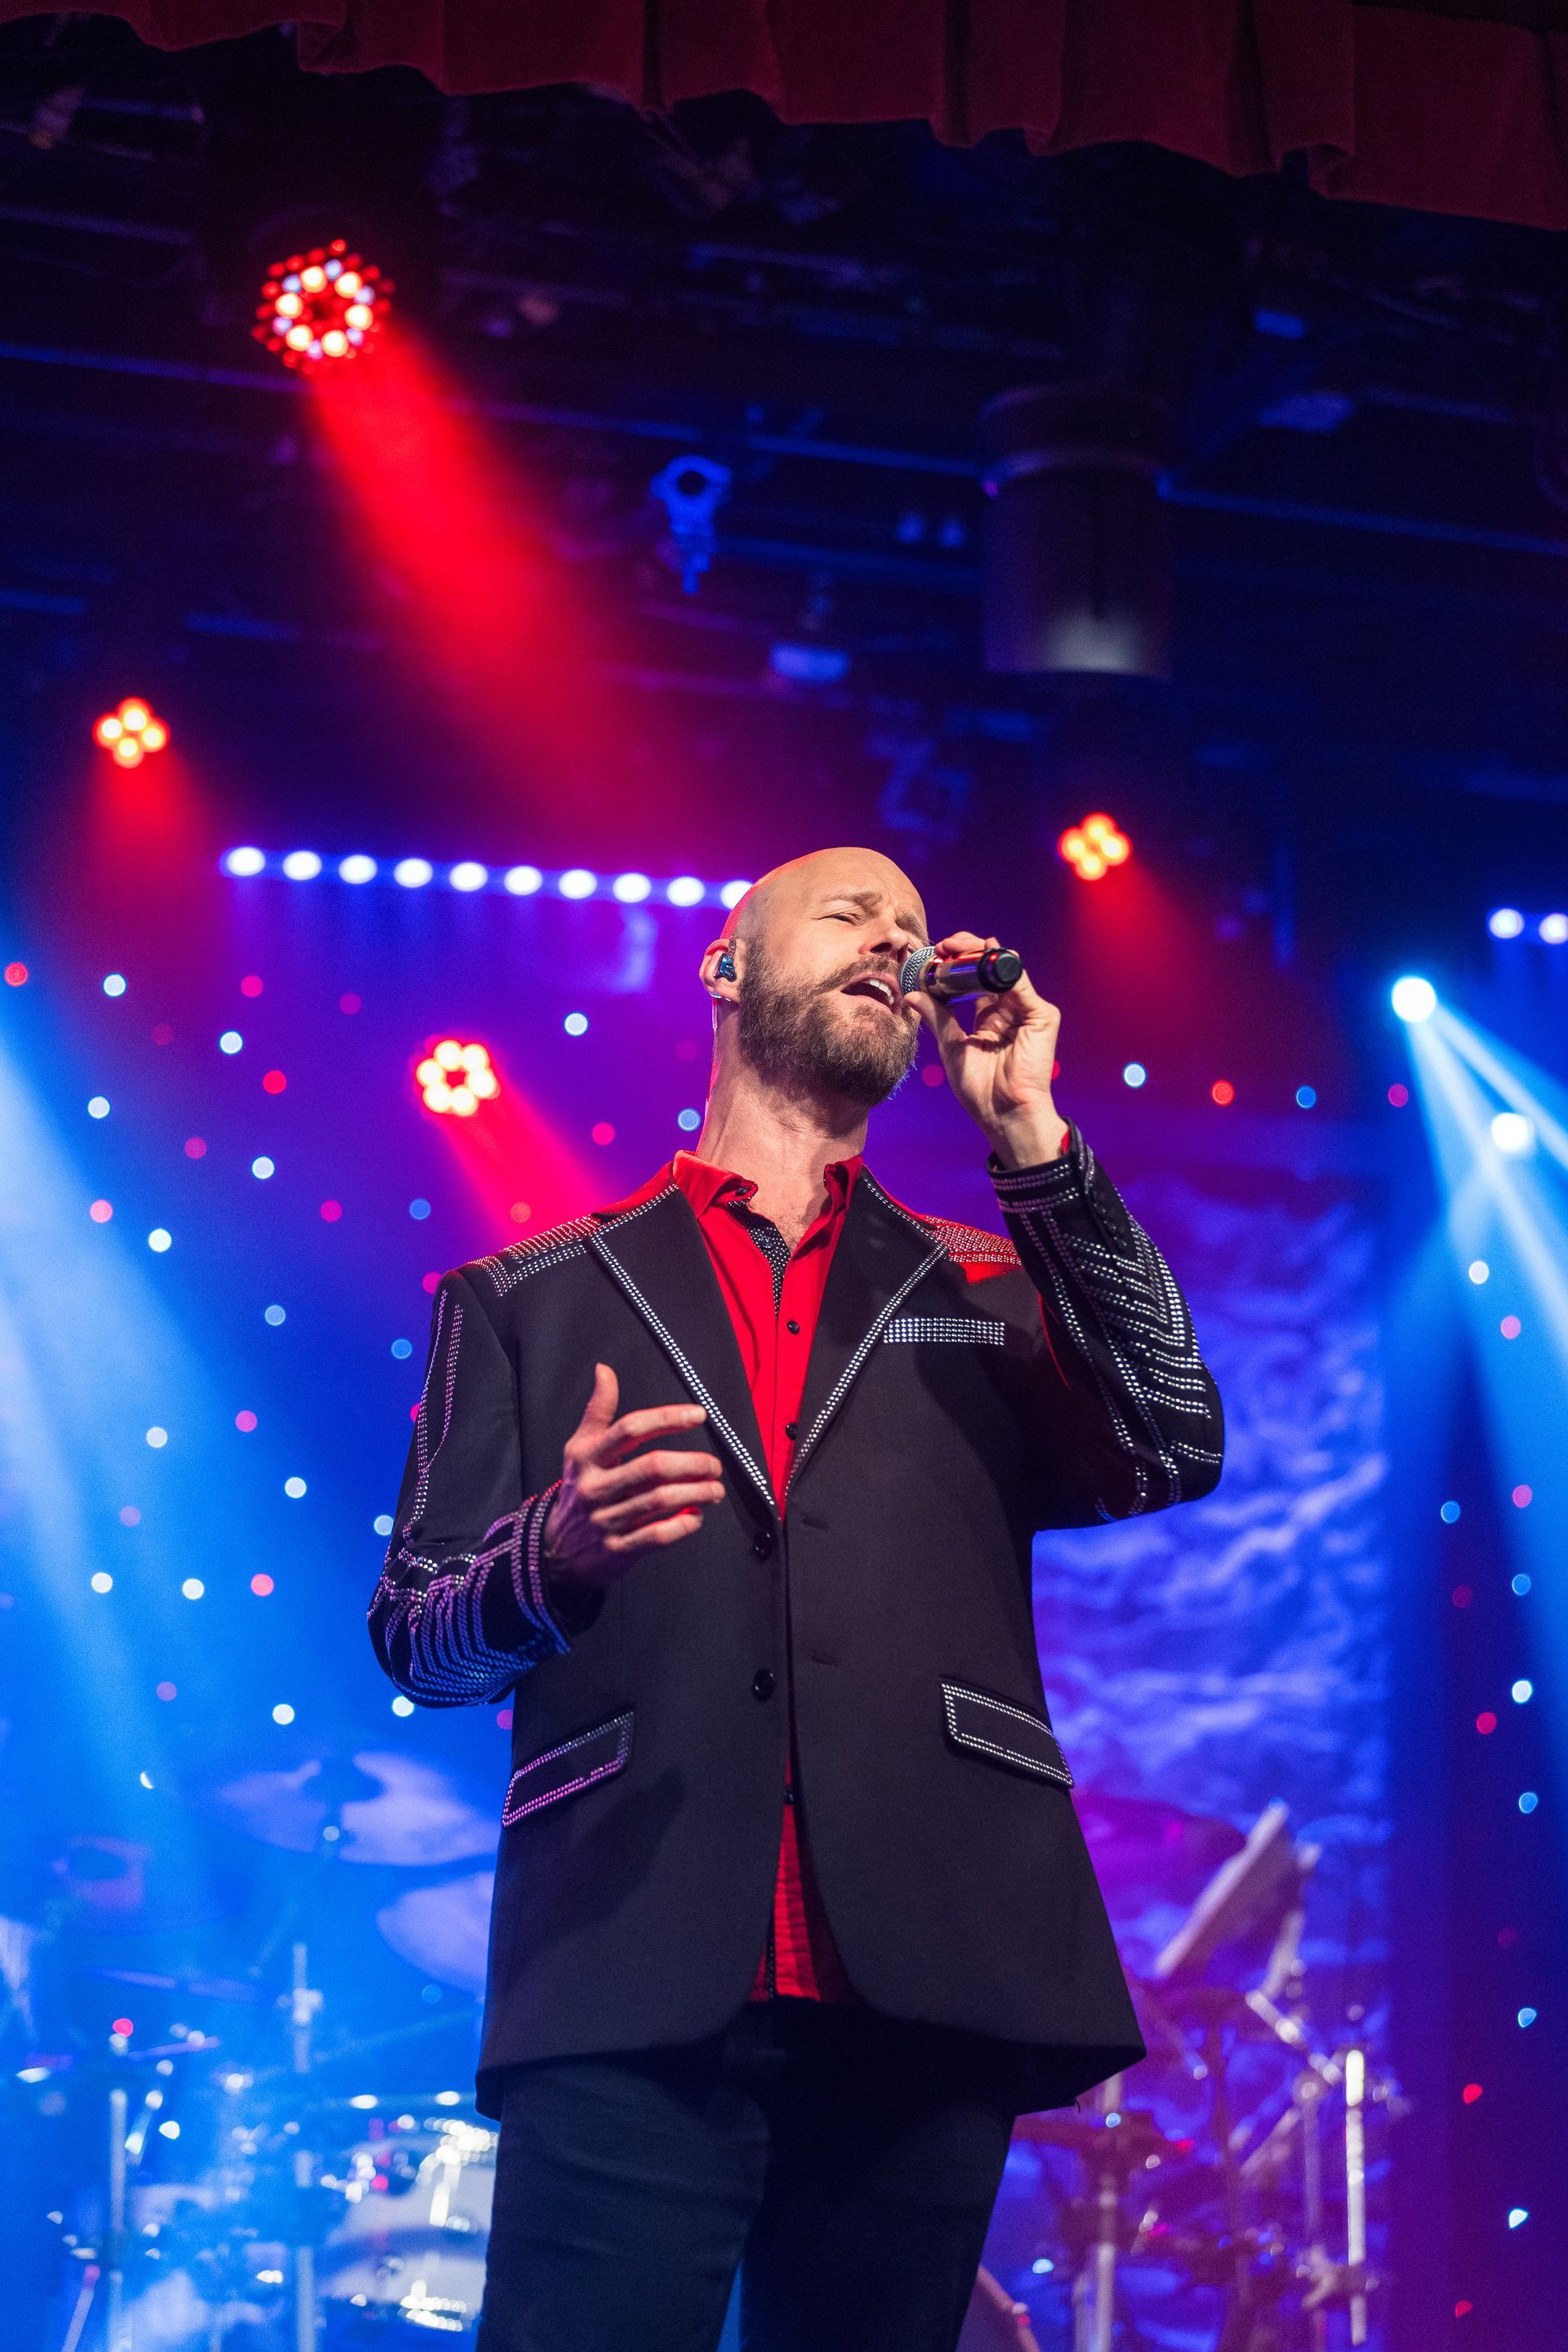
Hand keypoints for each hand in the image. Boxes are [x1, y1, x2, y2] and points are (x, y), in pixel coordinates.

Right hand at [542, 1364, 724, 1593]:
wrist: (556, 1549)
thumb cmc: (579, 1488)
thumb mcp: (580, 1448)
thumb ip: (598, 1410)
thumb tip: (604, 1370)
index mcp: (587, 1456)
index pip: (630, 1429)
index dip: (667, 1418)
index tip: (698, 1414)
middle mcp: (595, 1487)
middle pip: (652, 1467)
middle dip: (692, 1464)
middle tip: (714, 1465)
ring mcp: (605, 1520)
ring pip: (659, 1501)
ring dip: (695, 1493)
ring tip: (714, 1489)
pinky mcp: (616, 1550)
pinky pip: (656, 1536)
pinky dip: (682, 1525)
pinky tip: (695, 1517)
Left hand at [915, 930, 1067, 1168]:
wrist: (1003, 1113)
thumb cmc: (980, 1089)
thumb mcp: (951, 1046)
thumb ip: (938, 1017)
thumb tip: (913, 994)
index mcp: (989, 1018)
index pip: (975, 980)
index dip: (958, 965)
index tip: (935, 955)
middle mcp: (1010, 1010)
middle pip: (990, 968)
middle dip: (968, 951)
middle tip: (945, 945)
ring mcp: (1027, 1011)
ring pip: (1005, 969)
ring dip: (981, 953)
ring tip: (956, 947)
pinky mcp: (1042, 1016)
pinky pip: (1020, 984)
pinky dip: (1001, 968)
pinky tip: (983, 957)